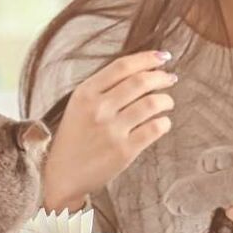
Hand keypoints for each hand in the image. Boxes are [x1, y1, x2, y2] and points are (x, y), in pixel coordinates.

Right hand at [43, 51, 176, 208]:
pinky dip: (164, 122)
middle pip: (140, 81)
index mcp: (85, 93)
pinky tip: (162, 123)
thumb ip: (104, 87)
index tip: (163, 57)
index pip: (122, 66)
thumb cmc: (75, 137)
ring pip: (152, 103)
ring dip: (166, 100)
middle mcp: (98, 109)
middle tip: (170, 78)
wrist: (62, 175)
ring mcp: (111, 130)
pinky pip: (155, 128)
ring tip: (167, 102)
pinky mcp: (124, 151)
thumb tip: (142, 70)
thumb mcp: (79, 105)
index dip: (147, 58)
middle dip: (161, 77)